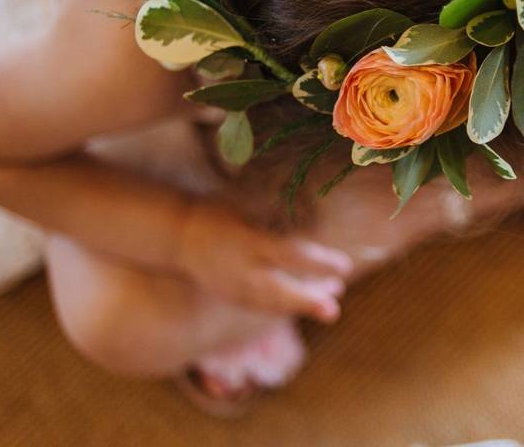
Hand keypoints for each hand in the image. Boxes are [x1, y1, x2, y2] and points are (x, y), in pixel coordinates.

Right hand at [176, 201, 352, 321]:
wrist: (177, 234)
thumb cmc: (219, 214)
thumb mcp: (248, 213)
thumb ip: (277, 229)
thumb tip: (313, 242)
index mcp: (248, 242)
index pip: (291, 255)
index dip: (320, 263)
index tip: (346, 266)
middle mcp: (241, 270)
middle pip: (281, 292)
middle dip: (308, 301)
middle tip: (335, 310)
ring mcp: (233, 287)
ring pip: (272, 304)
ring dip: (302, 305)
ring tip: (331, 306)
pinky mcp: (229, 296)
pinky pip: (261, 307)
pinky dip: (283, 307)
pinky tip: (304, 302)